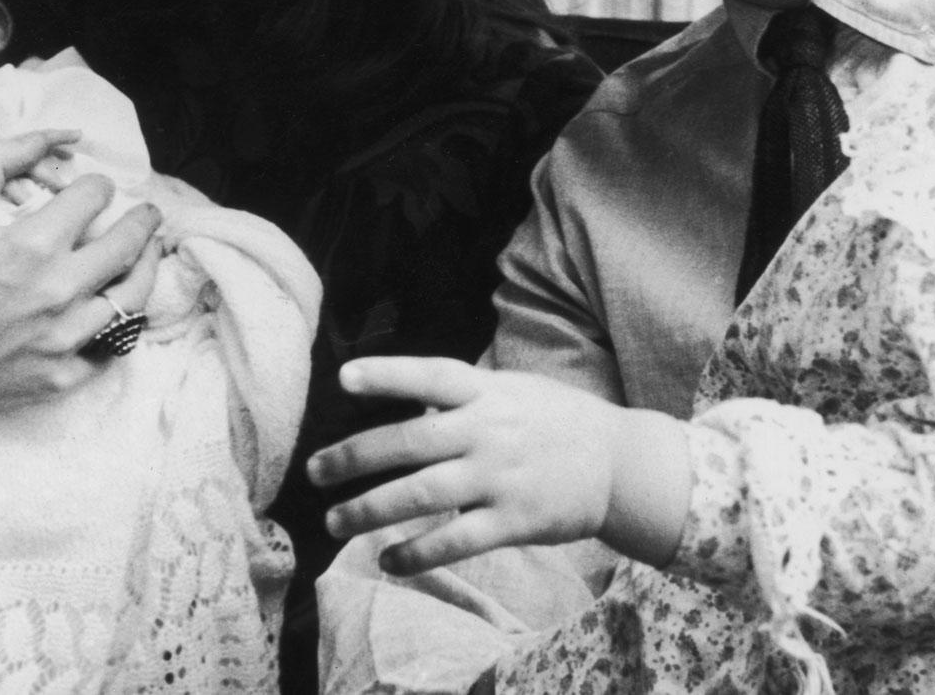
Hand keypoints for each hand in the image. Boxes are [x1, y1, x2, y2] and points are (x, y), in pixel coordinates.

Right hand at [0, 131, 162, 424]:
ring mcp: (62, 340)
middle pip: (128, 244)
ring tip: (150, 253)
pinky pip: (114, 349)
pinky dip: (125, 325)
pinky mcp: (61, 377)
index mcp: (32, 246)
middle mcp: (57, 292)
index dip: (96, 185)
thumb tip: (47, 137)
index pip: (93, 197)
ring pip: (134, 297)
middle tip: (149, 213)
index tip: (93, 189)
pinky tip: (123, 305)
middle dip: (144, 220)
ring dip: (148, 268)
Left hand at [308, 357, 690, 574]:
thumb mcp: (515, 390)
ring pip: (422, 494)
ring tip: (336, 521)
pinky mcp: (512, 521)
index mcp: (490, 393)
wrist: (620, 463)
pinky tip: (388, 560)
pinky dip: (416, 554)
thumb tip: (409, 398)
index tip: (345, 377)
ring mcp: (500, 478)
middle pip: (410, 441)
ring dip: (371, 510)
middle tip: (314, 471)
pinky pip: (454, 541)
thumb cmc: (558, 421)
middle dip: (355, 457)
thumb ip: (465, 395)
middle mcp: (490, 431)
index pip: (432, 376)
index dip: (388, 375)